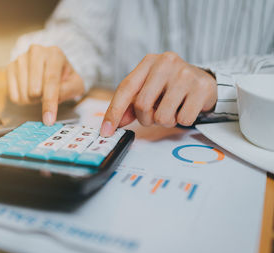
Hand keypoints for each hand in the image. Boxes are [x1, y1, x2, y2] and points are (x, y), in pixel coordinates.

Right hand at [6, 45, 84, 124]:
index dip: (49, 102)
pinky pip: (13, 94)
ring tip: (39, 91)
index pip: (51, 81)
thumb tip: (53, 100)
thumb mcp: (75, 84)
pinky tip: (28, 91)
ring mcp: (21, 58)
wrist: (53, 67)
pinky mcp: (10, 67)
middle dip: (41, 99)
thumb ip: (68, 91)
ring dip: (32, 100)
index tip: (49, 119)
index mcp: (55, 54)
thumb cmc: (65, 77)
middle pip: (34, 89)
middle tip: (47, 94)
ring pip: (23, 93)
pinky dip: (22, 99)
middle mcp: (36, 52)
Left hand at [100, 52, 216, 135]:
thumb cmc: (171, 86)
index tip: (106, 130)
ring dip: (165, 121)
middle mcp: (166, 63)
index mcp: (149, 62)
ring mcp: (185, 74)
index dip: (114, 112)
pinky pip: (183, 119)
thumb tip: (116, 123)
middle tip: (154, 115)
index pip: (126, 88)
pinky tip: (186, 107)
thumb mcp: (149, 89)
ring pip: (162, 116)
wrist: (204, 80)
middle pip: (142, 104)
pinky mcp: (201, 87)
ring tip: (172, 110)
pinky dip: (183, 120)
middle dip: (146, 118)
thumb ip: (130, 105)